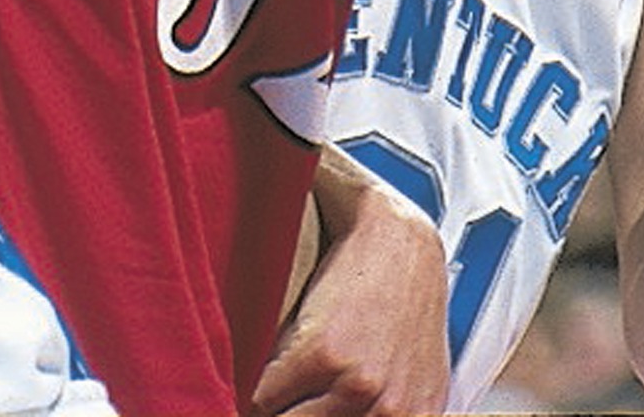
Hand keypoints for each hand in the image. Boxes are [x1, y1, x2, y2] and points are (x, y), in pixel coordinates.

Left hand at [251, 170, 449, 415]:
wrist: (407, 244)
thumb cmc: (346, 261)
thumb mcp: (294, 292)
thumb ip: (263, 335)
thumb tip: (223, 362)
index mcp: (319, 351)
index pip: (256, 404)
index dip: (242, 395)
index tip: (235, 386)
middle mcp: (357, 385)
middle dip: (275, 409)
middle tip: (270, 389)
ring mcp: (391, 405)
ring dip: (308, 414)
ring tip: (298, 394)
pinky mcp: (420, 411)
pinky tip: (333, 405)